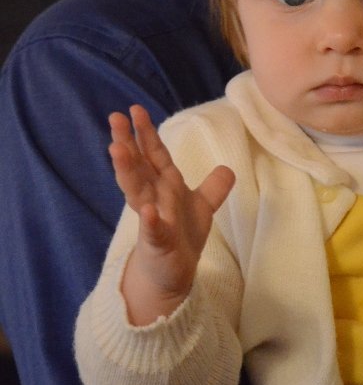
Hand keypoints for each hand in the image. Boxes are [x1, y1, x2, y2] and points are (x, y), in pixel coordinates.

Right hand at [109, 105, 234, 324]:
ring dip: (127, 170)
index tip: (135, 110)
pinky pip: (153, 230)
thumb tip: (227, 169)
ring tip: (117, 149)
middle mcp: (154, 198)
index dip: (146, 133)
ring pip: (136, 191)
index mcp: (164, 186)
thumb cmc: (182, 237)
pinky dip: (149, 220)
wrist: (174, 274)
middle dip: (127, 142)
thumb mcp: (203, 208)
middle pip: (138, 166)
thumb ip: (213, 187)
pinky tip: (147, 210)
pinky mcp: (157, 243)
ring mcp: (152, 220)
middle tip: (114, 118)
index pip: (154, 155)